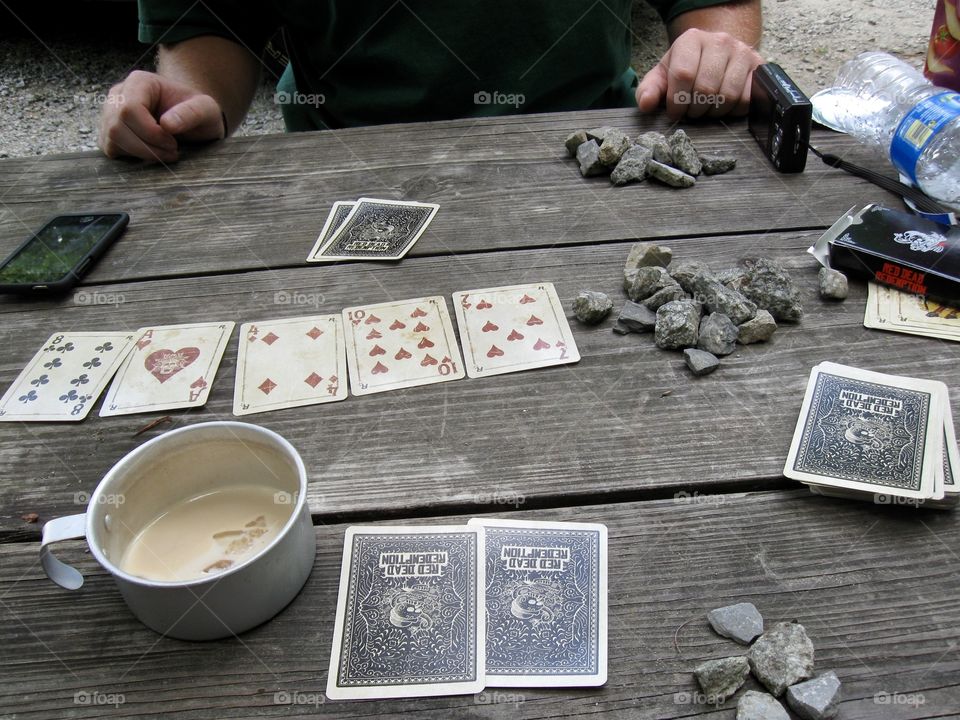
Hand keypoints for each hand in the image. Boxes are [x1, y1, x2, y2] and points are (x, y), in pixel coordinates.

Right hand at [99, 70, 224, 161]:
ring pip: (111, 139)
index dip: (150, 133)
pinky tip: (152, 153)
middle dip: (147, 147)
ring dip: (140, 154)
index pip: (129, 109)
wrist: (190, 115)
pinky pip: (110, 148)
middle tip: (173, 152)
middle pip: (117, 127)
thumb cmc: (198, 110)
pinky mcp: (110, 130)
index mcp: (140, 82)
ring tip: (165, 153)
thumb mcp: (207, 109)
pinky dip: (132, 157)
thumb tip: (167, 125)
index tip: (173, 143)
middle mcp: (119, 94)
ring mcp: (111, 112)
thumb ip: (191, 113)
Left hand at [636, 29, 762, 119]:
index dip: (677, 101)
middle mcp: (719, 41)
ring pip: (728, 95)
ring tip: (706, 109)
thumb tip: (646, 104)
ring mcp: (742, 52)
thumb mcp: (663, 75)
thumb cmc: (686, 67)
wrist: (717, 54)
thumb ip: (649, 89)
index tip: (675, 111)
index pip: (684, 74)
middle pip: (706, 88)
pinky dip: (733, 110)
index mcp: (692, 39)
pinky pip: (747, 99)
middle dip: (695, 109)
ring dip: (714, 111)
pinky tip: (723, 106)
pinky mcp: (758, 67)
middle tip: (691, 112)